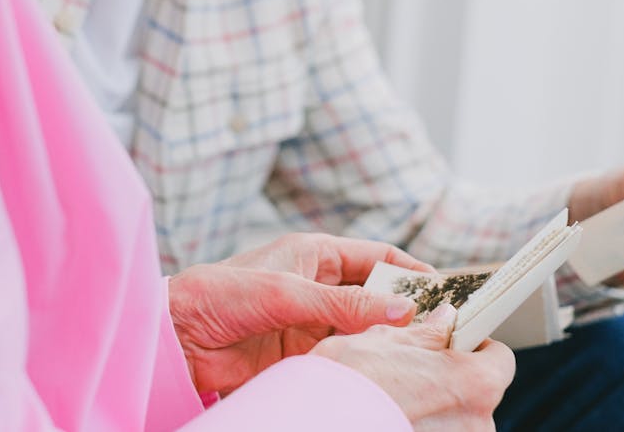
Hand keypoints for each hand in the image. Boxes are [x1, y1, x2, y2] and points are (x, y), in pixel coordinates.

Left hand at [169, 233, 429, 394]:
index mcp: (315, 253)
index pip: (378, 255)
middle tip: (442, 328)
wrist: (177, 337)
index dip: (412, 270)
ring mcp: (312, 321)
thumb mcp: (287, 293)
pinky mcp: (302, 353)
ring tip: (421, 352)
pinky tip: (383, 370)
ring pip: (365, 329)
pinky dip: (365, 362)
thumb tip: (402, 308)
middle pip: (378, 294)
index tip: (446, 289)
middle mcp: (318, 285)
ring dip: (388, 339)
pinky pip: (345, 355)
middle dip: (407, 308)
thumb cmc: (220, 294)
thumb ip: (346, 303)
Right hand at [311, 305, 514, 430]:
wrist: (313, 422)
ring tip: (393, 394)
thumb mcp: (387, 338)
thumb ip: (427, 331)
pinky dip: (419, 425)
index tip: (452, 340)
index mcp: (475, 382)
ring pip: (454, 418)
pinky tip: (389, 415)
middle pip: (477, 391)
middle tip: (412, 366)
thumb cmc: (350, 380)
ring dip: (433, 405)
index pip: (499, 358)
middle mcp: (477, 424)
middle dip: (450, 377)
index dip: (475, 344)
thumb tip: (445, 319)